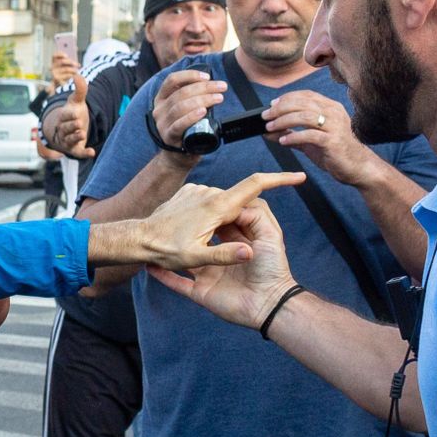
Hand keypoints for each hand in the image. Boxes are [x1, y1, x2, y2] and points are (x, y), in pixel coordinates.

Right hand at [44, 94, 93, 157]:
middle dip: (71, 126)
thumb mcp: (77, 101)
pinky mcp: (74, 149)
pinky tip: (92, 152)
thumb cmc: (72, 114)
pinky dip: (84, 153)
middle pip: (66, 128)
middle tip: (78, 123)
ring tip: (81, 134)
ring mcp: (68, 140)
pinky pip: (78, 153)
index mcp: (63, 116)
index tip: (76, 112)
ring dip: (75, 138)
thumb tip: (78, 75)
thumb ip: (80, 89)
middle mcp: (63, 129)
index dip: (70, 114)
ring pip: (69, 140)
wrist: (66, 130)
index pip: (65, 115)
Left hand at [117, 171, 303, 274]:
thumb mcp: (196, 259)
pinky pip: (207, 201)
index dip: (279, 180)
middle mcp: (208, 193)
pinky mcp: (187, 193)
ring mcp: (196, 191)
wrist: (137, 238)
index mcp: (216, 206)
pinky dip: (209, 215)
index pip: (255, 186)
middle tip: (227, 245)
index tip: (299, 177)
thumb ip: (224, 256)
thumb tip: (249, 252)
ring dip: (222, 220)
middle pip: (237, 201)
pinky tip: (194, 232)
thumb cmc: (165, 251)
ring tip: (205, 242)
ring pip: (222, 203)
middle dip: (239, 220)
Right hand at [144, 180, 300, 328]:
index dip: (213, 213)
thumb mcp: (269, 234)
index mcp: (237, 244)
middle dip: (189, 228)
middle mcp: (221, 258)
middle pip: (201, 240)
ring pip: (185, 261)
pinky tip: (150, 266)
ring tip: (155, 239)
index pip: (221, 223)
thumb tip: (236, 204)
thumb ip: (256, 215)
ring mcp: (208, 276)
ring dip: (171, 252)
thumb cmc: (273, 268)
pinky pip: (178, 284)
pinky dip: (163, 276)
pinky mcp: (200, 292)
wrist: (269, 303)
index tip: (202, 200)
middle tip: (173, 214)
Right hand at [152, 69, 228, 157]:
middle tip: (222, 88)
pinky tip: (203, 111)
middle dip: (205, 87)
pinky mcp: (169, 137)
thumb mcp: (184, 109)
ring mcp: (162, 124)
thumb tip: (212, 85)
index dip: (190, 75)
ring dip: (203, 100)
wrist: (178, 156)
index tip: (207, 77)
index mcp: (161, 99)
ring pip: (181, 106)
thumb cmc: (185, 129)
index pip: (172, 80)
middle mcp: (159, 110)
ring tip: (218, 98)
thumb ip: (191, 97)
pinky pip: (179, 125)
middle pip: (181, 93)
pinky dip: (192, 117)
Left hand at [266, 92, 379, 186]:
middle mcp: (334, 113)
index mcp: (330, 108)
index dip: (287, 98)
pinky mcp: (334, 141)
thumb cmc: (333, 152)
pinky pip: (310, 135)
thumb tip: (267, 132)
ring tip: (270, 127)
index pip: (307, 95)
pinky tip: (283, 140)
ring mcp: (335, 126)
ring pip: (305, 116)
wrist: (357, 168)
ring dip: (284, 120)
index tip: (271, 105)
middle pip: (303, 103)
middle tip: (265, 116)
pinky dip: (294, 136)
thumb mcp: (309, 142)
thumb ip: (291, 134)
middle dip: (281, 108)